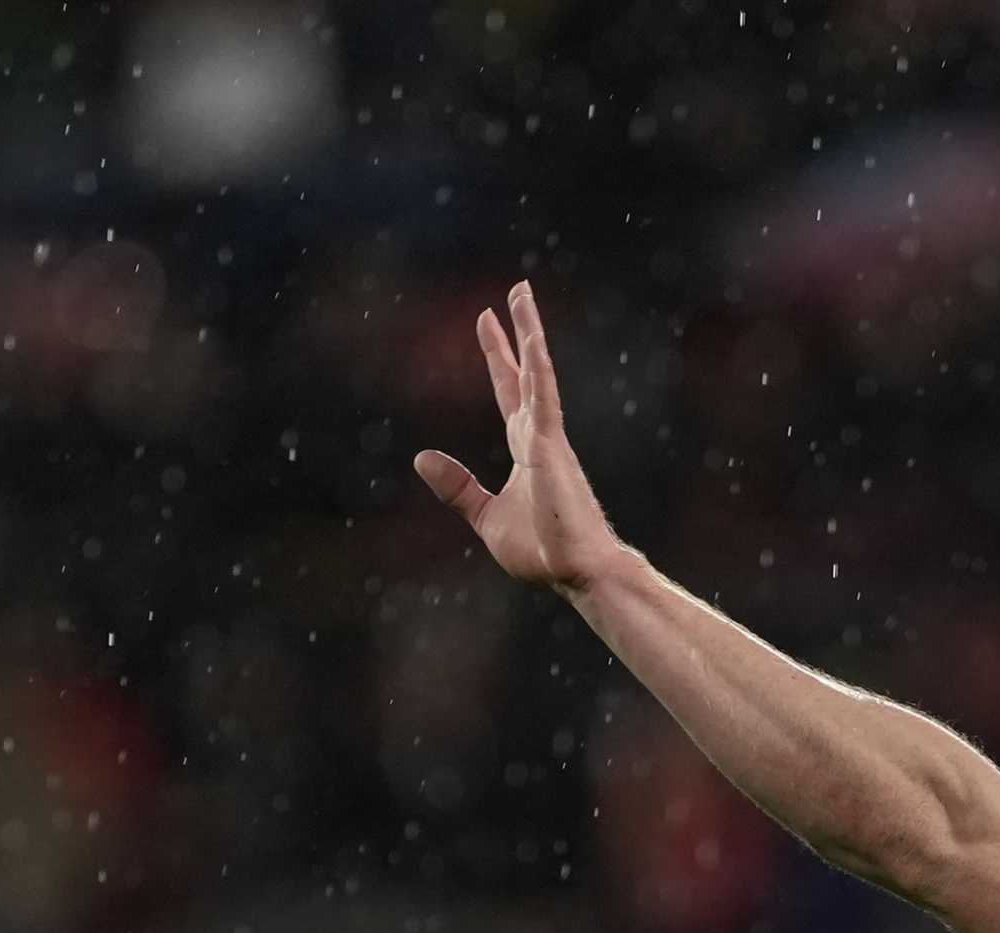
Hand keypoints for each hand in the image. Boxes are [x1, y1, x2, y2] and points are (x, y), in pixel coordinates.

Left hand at [414, 282, 622, 593]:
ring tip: (520, 292)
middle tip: (512, 293)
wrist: (577, 572)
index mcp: (527, 451)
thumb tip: (422, 457)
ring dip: (528, 330)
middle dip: (515, 333)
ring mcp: (548, 438)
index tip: (487, 324)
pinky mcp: (551, 446)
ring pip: (536, 372)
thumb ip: (457, 487)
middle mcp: (540, 436)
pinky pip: (543, 395)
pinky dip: (537, 364)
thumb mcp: (485, 516)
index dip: (498, 359)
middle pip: (523, 372)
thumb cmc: (543, 551)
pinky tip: (530, 335)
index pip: (509, 394)